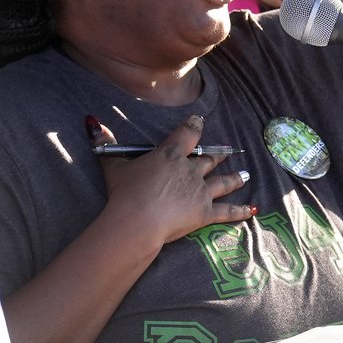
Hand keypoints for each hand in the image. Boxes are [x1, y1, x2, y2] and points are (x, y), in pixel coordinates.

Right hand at [87, 115, 253, 245]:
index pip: (188, 134)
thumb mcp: (113, 166)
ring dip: (234, 177)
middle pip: (208, 159)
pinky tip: (252, 209)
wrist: (138, 220)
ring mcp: (201, 191)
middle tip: (227, 152)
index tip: (200, 121)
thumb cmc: (124, 192)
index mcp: (170, 154)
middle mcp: (190, 170)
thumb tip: (91, 123)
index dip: (195, 126)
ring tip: (244, 174)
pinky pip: (227, 211)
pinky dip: (240, 210)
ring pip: (223, 181)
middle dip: (218, 155)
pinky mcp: (205, 212)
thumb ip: (105, 143)